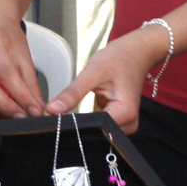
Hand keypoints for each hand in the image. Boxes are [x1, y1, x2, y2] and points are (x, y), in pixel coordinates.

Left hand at [45, 26, 166, 131]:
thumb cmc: (118, 58)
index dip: (74, 125)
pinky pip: (99, 126)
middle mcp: (128, 123)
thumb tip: (51, 110)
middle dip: (77, 125)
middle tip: (58, 114)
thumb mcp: (92, 73)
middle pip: (96, 133)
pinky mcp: (118, 121)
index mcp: (125, 113)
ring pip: (96, 131)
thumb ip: (72, 93)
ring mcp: (124, 124)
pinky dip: (88, 119)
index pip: (94, 128)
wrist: (135, 52)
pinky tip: (79, 111)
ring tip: (71, 109)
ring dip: (83, 123)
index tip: (56, 119)